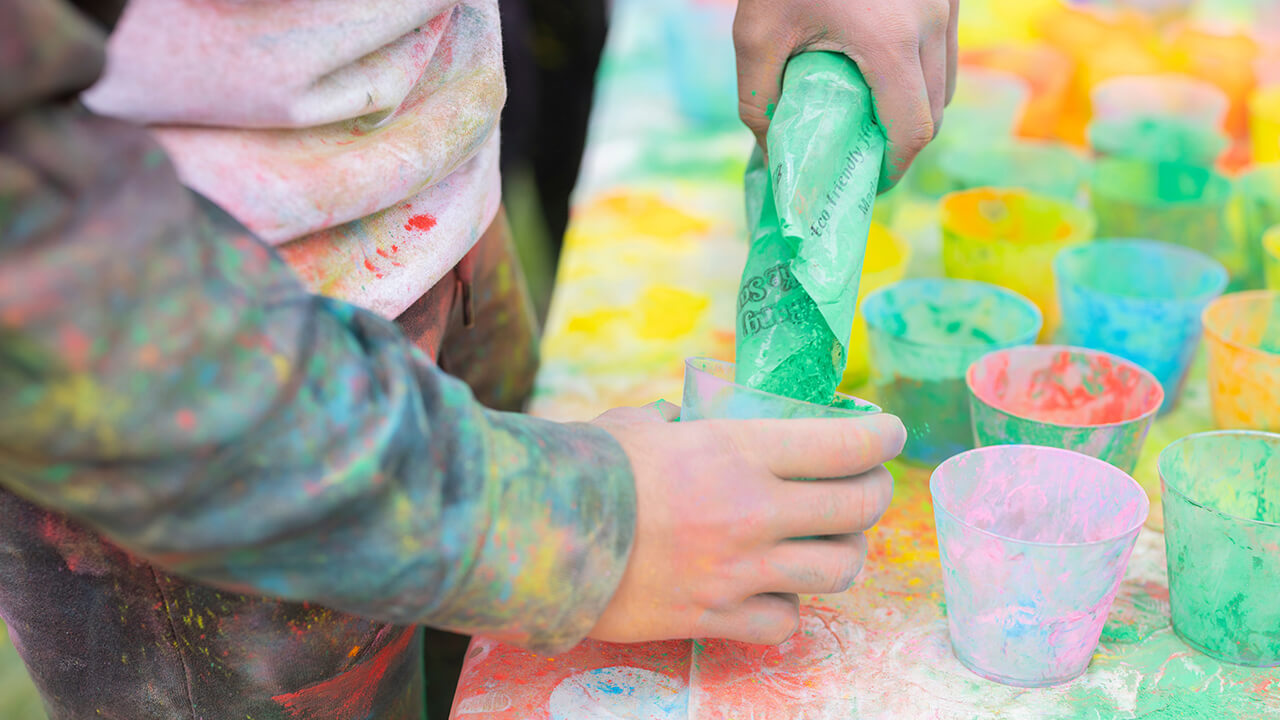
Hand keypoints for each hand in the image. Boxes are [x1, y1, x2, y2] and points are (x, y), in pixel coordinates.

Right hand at [588, 401, 903, 644]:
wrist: (540, 536)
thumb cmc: (588, 469)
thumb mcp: (643, 425)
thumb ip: (682, 423)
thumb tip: (688, 420)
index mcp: (740, 450)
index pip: (847, 443)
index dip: (882, 436)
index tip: (888, 433)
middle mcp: (754, 511)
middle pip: (858, 507)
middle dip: (874, 492)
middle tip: (866, 485)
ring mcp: (740, 571)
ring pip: (840, 569)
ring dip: (844, 552)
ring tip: (829, 541)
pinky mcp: (716, 617)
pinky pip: (787, 621)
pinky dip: (789, 607)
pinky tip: (774, 590)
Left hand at [733, 0, 959, 186]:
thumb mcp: (755, 33)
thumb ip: (759, 100)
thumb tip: (771, 149)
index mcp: (890, 43)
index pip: (914, 129)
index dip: (895, 165)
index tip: (871, 179)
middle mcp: (930, 23)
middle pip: (935, 110)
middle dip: (903, 141)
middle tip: (866, 155)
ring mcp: (945, 3)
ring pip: (946, 79)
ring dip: (916, 107)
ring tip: (873, 117)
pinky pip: (944, 47)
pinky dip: (921, 72)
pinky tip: (883, 75)